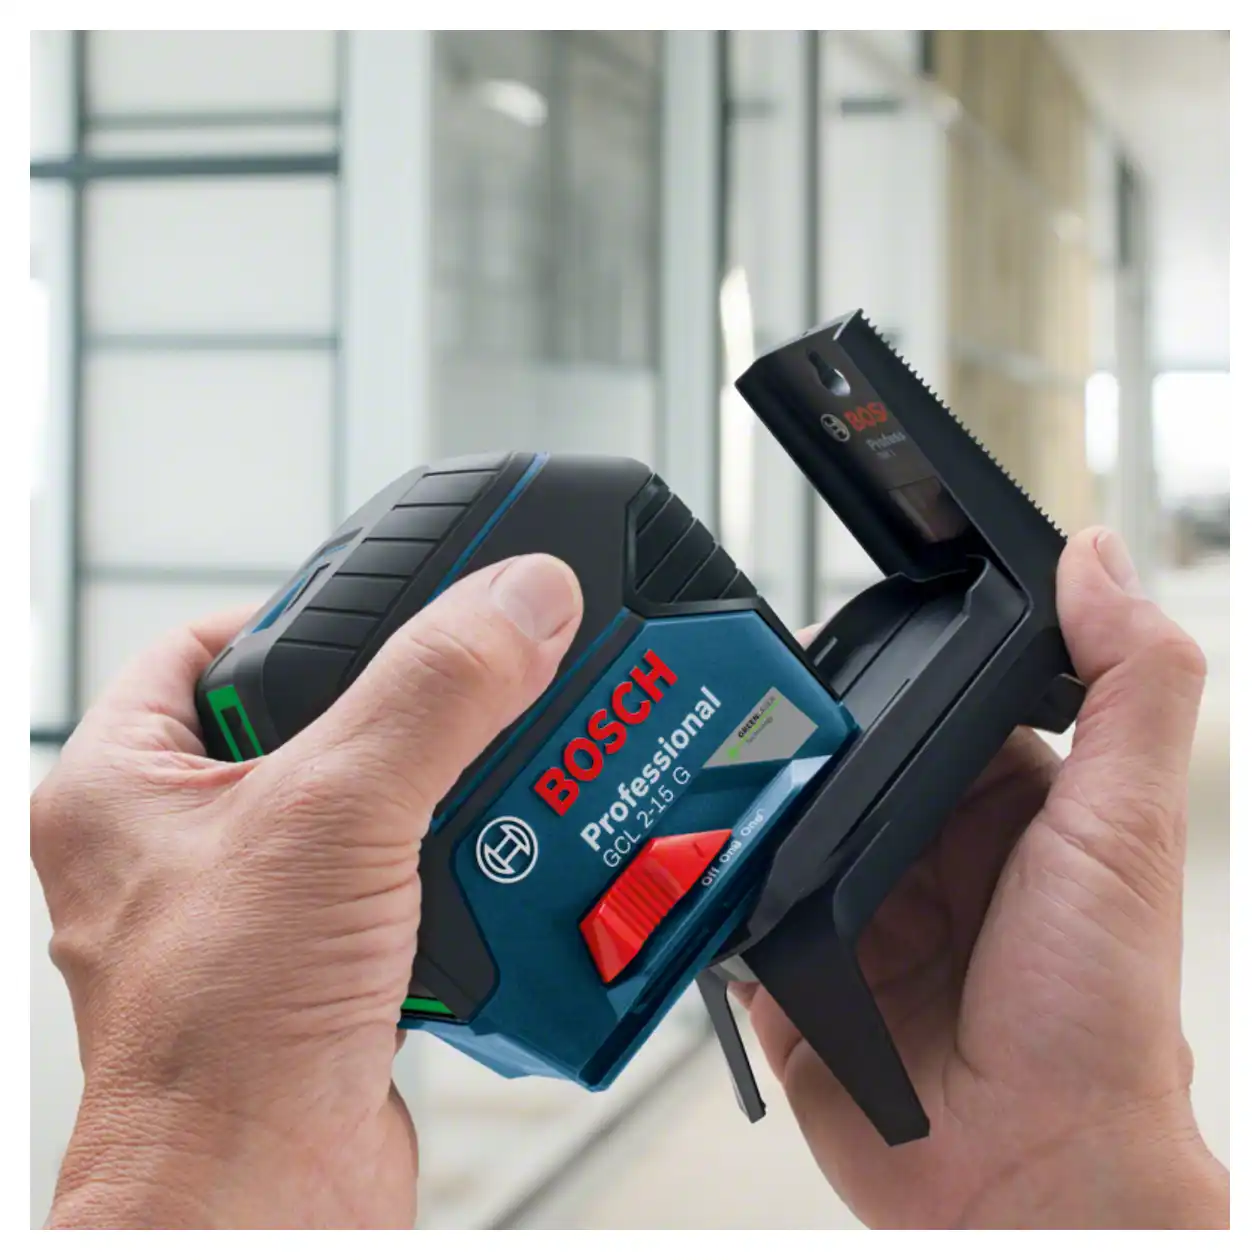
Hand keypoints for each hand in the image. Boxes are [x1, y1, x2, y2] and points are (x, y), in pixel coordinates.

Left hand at [31, 555, 581, 1228]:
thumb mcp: (334, 818)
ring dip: (438, 792)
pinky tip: (495, 857)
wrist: (264, 1207)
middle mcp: (180, 845)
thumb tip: (515, 601)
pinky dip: (449, 867)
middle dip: (398, 709)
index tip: (379, 602)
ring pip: (362, 808)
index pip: (203, 645)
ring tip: (499, 764)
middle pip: (307, 724)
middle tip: (469, 680)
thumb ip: (432, 694)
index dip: (292, 612)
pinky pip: (396, 883)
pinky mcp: (319, 966)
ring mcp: (251, 910)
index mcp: (126, 787)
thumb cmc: (218, 1047)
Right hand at [738, 528, 1227, 1228]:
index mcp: (1003, 803)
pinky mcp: (797, 974)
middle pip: (835, 756)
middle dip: (784, 733)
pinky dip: (705, 886)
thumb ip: (1126, 689)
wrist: (1026, 1181)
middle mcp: (924, 851)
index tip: (831, 630)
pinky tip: (675, 856)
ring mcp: (856, 911)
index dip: (884, 664)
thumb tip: (1098, 560)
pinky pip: (734, 911)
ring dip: (737, 804)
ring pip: (775, 826)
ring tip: (689, 768)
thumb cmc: (1098, 1022)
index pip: (928, 701)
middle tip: (730, 698)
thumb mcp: (1120, 831)